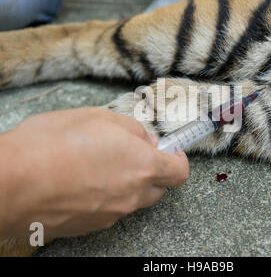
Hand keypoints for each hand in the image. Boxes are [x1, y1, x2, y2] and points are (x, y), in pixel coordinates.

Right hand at [0, 107, 188, 237]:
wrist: (10, 182)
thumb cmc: (52, 143)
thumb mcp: (99, 117)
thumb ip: (132, 130)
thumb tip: (145, 140)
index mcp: (142, 166)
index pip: (179, 172)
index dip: (177, 159)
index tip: (169, 150)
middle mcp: (132, 196)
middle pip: (157, 188)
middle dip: (150, 171)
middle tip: (128, 154)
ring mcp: (111, 215)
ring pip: (132, 200)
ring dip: (126, 184)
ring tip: (97, 166)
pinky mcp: (89, 227)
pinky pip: (109, 211)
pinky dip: (105, 197)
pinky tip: (80, 182)